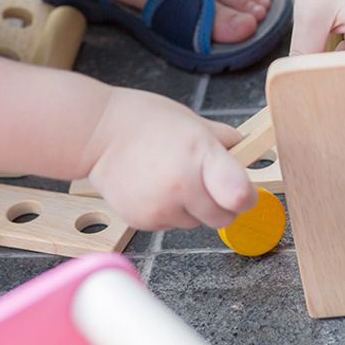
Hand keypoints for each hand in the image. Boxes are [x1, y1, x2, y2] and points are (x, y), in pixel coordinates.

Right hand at [80, 87, 256, 229]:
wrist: (96, 133)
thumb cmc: (144, 120)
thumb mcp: (191, 120)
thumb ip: (223, 141)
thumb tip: (246, 153)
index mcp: (200, 153)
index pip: (240, 194)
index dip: (248, 196)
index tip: (245, 190)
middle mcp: (183, 184)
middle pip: (224, 217)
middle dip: (220, 203)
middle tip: (202, 179)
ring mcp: (162, 207)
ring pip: (196, 223)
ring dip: (191, 207)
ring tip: (168, 176)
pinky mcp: (144, 222)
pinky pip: (170, 225)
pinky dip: (167, 211)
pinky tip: (151, 186)